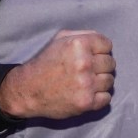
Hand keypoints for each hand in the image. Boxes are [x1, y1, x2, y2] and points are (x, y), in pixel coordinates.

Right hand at [0, 30, 114, 118]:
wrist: (27, 90)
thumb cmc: (45, 63)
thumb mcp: (60, 39)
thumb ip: (84, 35)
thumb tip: (103, 42)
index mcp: (79, 44)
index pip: (107, 45)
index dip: (99, 51)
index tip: (90, 56)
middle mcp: (84, 63)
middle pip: (110, 63)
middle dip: (101, 66)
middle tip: (87, 71)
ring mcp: (86, 84)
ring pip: (110, 80)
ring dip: (100, 82)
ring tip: (85, 82)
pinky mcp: (86, 102)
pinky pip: (107, 98)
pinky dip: (99, 97)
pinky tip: (87, 93)